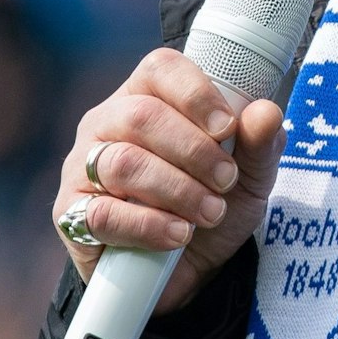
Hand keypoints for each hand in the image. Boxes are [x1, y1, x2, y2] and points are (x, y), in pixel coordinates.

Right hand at [53, 48, 285, 313]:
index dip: (195, 93)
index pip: (160, 69)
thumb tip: (266, 112)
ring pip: (123, 163)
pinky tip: (178, 235)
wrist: (190, 269)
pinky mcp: (71, 213)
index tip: (228, 128)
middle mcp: (108, 123)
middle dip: (194, 150)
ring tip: (210, 212)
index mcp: (149, 96)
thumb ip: (261, 143)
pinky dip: (149, 225)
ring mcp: (83, 166)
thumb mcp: (251, 175)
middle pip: (141, 116)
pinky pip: (102, 213)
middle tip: (226, 180)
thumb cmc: (215, 202)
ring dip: (177, 190)